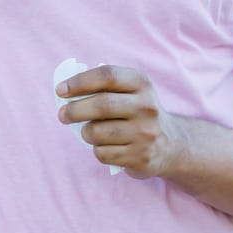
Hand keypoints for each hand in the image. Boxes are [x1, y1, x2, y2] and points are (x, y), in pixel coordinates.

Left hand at [57, 65, 187, 178]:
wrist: (171, 144)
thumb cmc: (137, 112)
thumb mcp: (130, 92)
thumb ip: (103, 88)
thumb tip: (65, 92)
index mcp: (142, 83)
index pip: (107, 75)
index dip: (80, 82)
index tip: (61, 90)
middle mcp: (147, 107)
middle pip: (102, 105)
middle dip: (74, 110)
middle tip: (62, 115)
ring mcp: (145, 133)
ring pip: (98, 132)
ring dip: (86, 132)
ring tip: (90, 131)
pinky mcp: (140, 157)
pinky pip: (103, 153)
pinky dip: (97, 150)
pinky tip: (107, 146)